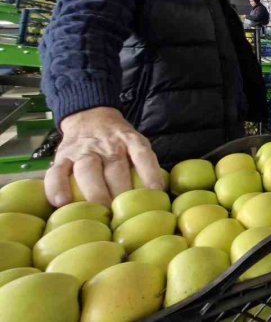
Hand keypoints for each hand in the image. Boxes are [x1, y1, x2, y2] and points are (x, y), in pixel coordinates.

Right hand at [45, 107, 162, 206]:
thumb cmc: (117, 141)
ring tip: (97, 210)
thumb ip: (143, 164)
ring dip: (93, 191)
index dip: (150, 172)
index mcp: (130, 141)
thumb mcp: (135, 142)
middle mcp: (108, 146)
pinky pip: (57, 172)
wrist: (90, 116)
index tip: (155, 190)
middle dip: (119, 191)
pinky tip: (60, 202)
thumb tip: (155, 195)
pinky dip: (56, 187)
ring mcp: (83, 151)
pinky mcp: (62, 156)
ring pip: (88, 170)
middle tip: (122, 212)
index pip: (142, 155)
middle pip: (115, 168)